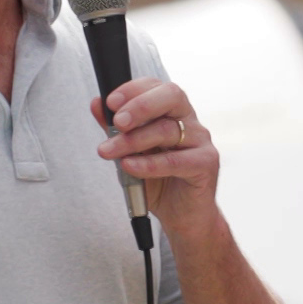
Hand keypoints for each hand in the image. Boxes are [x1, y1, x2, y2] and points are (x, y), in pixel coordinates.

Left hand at [93, 80, 218, 234]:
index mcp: (172, 111)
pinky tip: (129, 166)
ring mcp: (200, 141)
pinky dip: (149, 164)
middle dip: (140, 106)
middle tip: (117, 123)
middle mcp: (189, 121)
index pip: (156, 87)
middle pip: (171, 96)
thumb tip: (96, 104)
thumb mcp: (130, 153)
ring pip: (168, 130)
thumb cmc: (159, 181)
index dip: (133, 90)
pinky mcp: (206, 164)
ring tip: (109, 152)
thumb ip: (116, 130)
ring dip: (133, 141)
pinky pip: (176, 161)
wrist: (182, 216)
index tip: (110, 102)